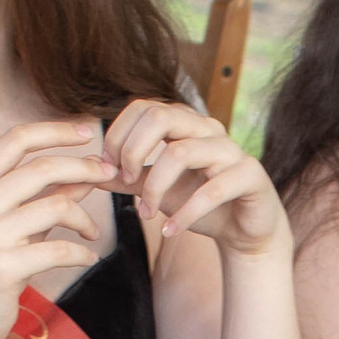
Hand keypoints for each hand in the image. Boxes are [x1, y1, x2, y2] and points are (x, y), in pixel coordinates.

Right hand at [0, 118, 111, 338]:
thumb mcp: (14, 222)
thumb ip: (44, 194)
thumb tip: (86, 170)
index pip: (15, 140)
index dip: (55, 130)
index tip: (88, 132)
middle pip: (42, 168)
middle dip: (85, 168)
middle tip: (110, 176)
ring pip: (57, 207)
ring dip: (86, 219)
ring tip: (92, 233)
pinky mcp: (3, 267)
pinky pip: (60, 249)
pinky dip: (82, 253)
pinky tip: (87, 258)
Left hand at [104, 99, 289, 258]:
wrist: (243, 229)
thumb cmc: (198, 202)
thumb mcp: (157, 188)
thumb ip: (127, 177)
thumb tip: (89, 172)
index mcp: (185, 122)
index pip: (143, 107)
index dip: (118, 134)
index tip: (108, 168)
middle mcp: (208, 128)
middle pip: (161, 117)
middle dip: (132, 151)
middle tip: (124, 182)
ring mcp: (231, 150)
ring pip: (181, 153)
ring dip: (154, 187)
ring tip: (145, 213)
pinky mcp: (249, 175)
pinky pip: (212, 190)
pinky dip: (184, 214)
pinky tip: (169, 231)